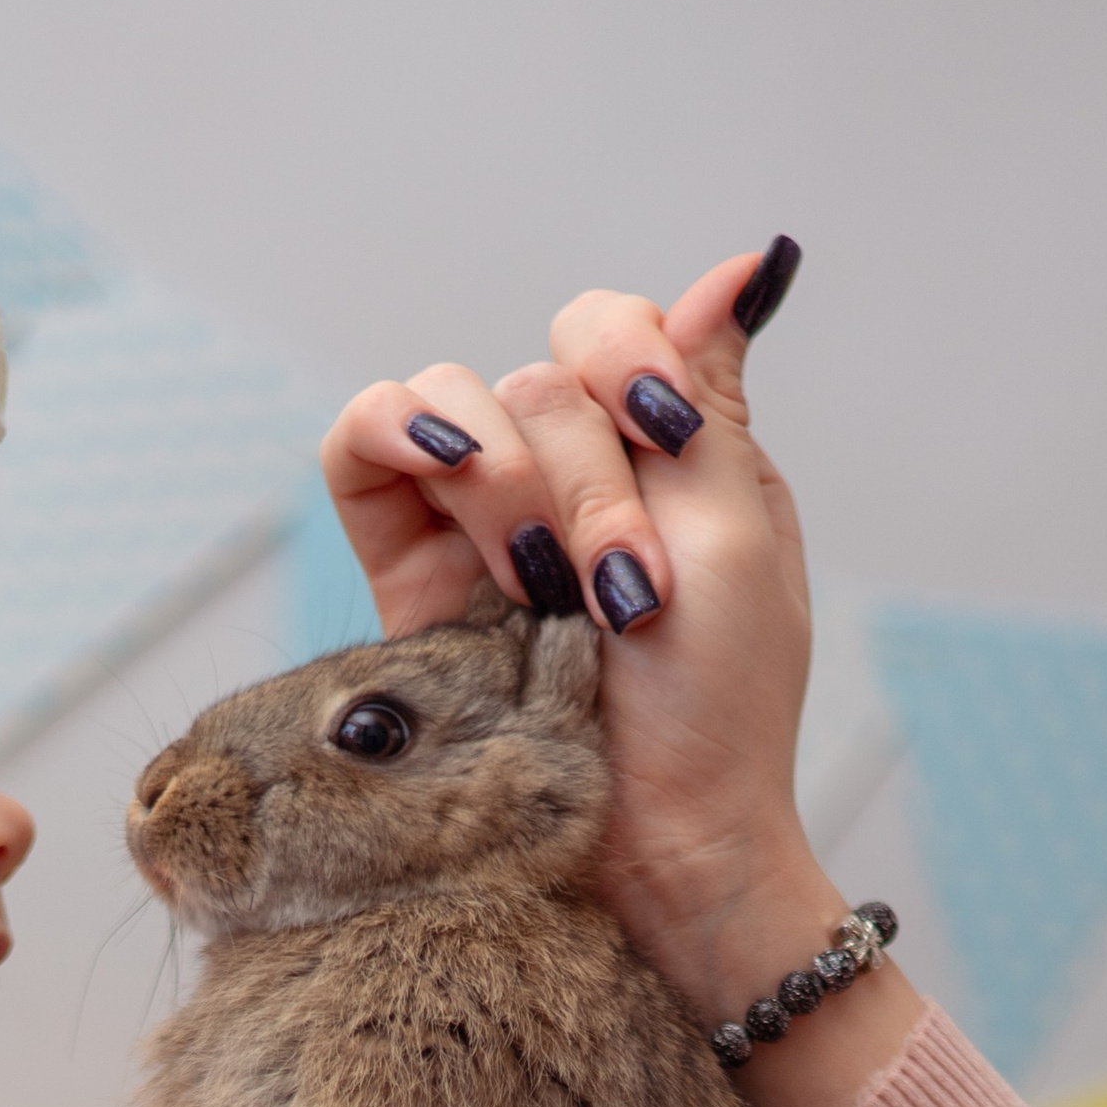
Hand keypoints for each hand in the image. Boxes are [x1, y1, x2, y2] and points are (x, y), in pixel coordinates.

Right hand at [322, 248, 918, 1106]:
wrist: (645, 845)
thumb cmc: (713, 709)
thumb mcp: (736, 534)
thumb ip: (711, 394)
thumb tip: (744, 261)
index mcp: (666, 461)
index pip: (618, 333)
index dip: (629, 358)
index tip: (667, 435)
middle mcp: (571, 479)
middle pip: (543, 376)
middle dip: (586, 473)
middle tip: (618, 589)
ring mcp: (482, 524)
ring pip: (460, 400)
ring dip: (512, 477)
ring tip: (539, 582)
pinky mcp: (407, 573)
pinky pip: (362, 444)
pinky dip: (397, 431)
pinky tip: (447, 472)